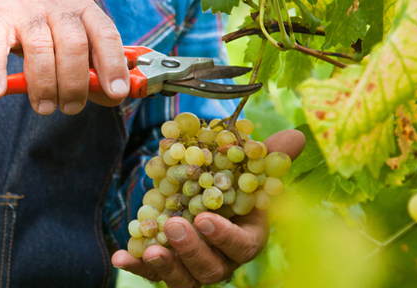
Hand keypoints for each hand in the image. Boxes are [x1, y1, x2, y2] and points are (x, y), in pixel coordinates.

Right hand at [0, 0, 130, 114]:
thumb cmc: (38, 30)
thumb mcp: (68, 40)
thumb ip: (90, 67)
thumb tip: (112, 97)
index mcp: (81, 9)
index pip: (105, 34)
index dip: (113, 64)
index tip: (116, 91)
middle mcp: (55, 7)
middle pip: (74, 44)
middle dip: (75, 84)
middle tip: (71, 107)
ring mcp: (23, 13)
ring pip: (40, 49)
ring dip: (44, 86)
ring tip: (44, 107)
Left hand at [111, 129, 305, 287]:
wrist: (205, 196)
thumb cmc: (234, 186)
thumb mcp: (248, 168)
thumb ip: (269, 157)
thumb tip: (295, 136)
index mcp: (247, 238)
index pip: (242, 245)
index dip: (224, 236)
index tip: (205, 218)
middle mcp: (223, 259)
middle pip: (212, 267)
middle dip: (192, 250)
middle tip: (174, 226)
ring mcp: (194, 268)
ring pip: (184, 278)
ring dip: (166, 265)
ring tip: (151, 247)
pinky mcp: (168, 268)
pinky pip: (153, 273)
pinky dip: (137, 266)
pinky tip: (121, 257)